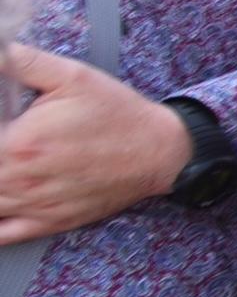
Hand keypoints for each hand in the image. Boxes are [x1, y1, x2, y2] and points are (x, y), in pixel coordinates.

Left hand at [0, 46, 190, 242]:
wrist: (159, 152)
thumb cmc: (116, 113)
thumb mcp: (71, 76)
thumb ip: (22, 62)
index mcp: (18, 143)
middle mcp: (20, 179)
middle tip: (2, 144)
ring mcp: (33, 205)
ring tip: (1, 163)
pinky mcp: (48, 221)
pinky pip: (1, 235)